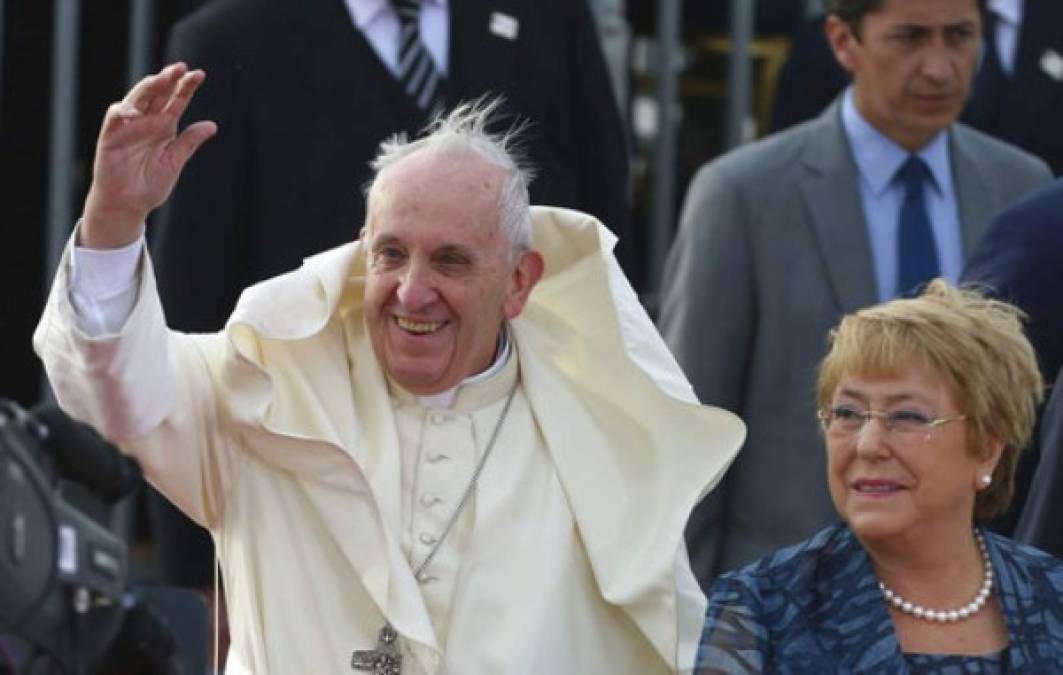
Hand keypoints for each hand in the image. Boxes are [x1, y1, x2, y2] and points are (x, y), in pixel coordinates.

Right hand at [81, 62, 216, 248]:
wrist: (128, 205)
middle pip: (157, 95)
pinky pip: (114, 118)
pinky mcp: (109, 137)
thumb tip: (212, 125)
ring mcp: (127, 128)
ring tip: (161, 78)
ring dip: (148, 88)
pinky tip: (135, 109)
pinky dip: (123, 111)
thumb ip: (189, 142)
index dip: (186, 87)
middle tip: (181, 67)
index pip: (175, 101)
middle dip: (168, 80)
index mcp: (163, 127)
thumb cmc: (150, 184)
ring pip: (136, 100)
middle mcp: (146, 122)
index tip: (199, 74)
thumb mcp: (174, 161)